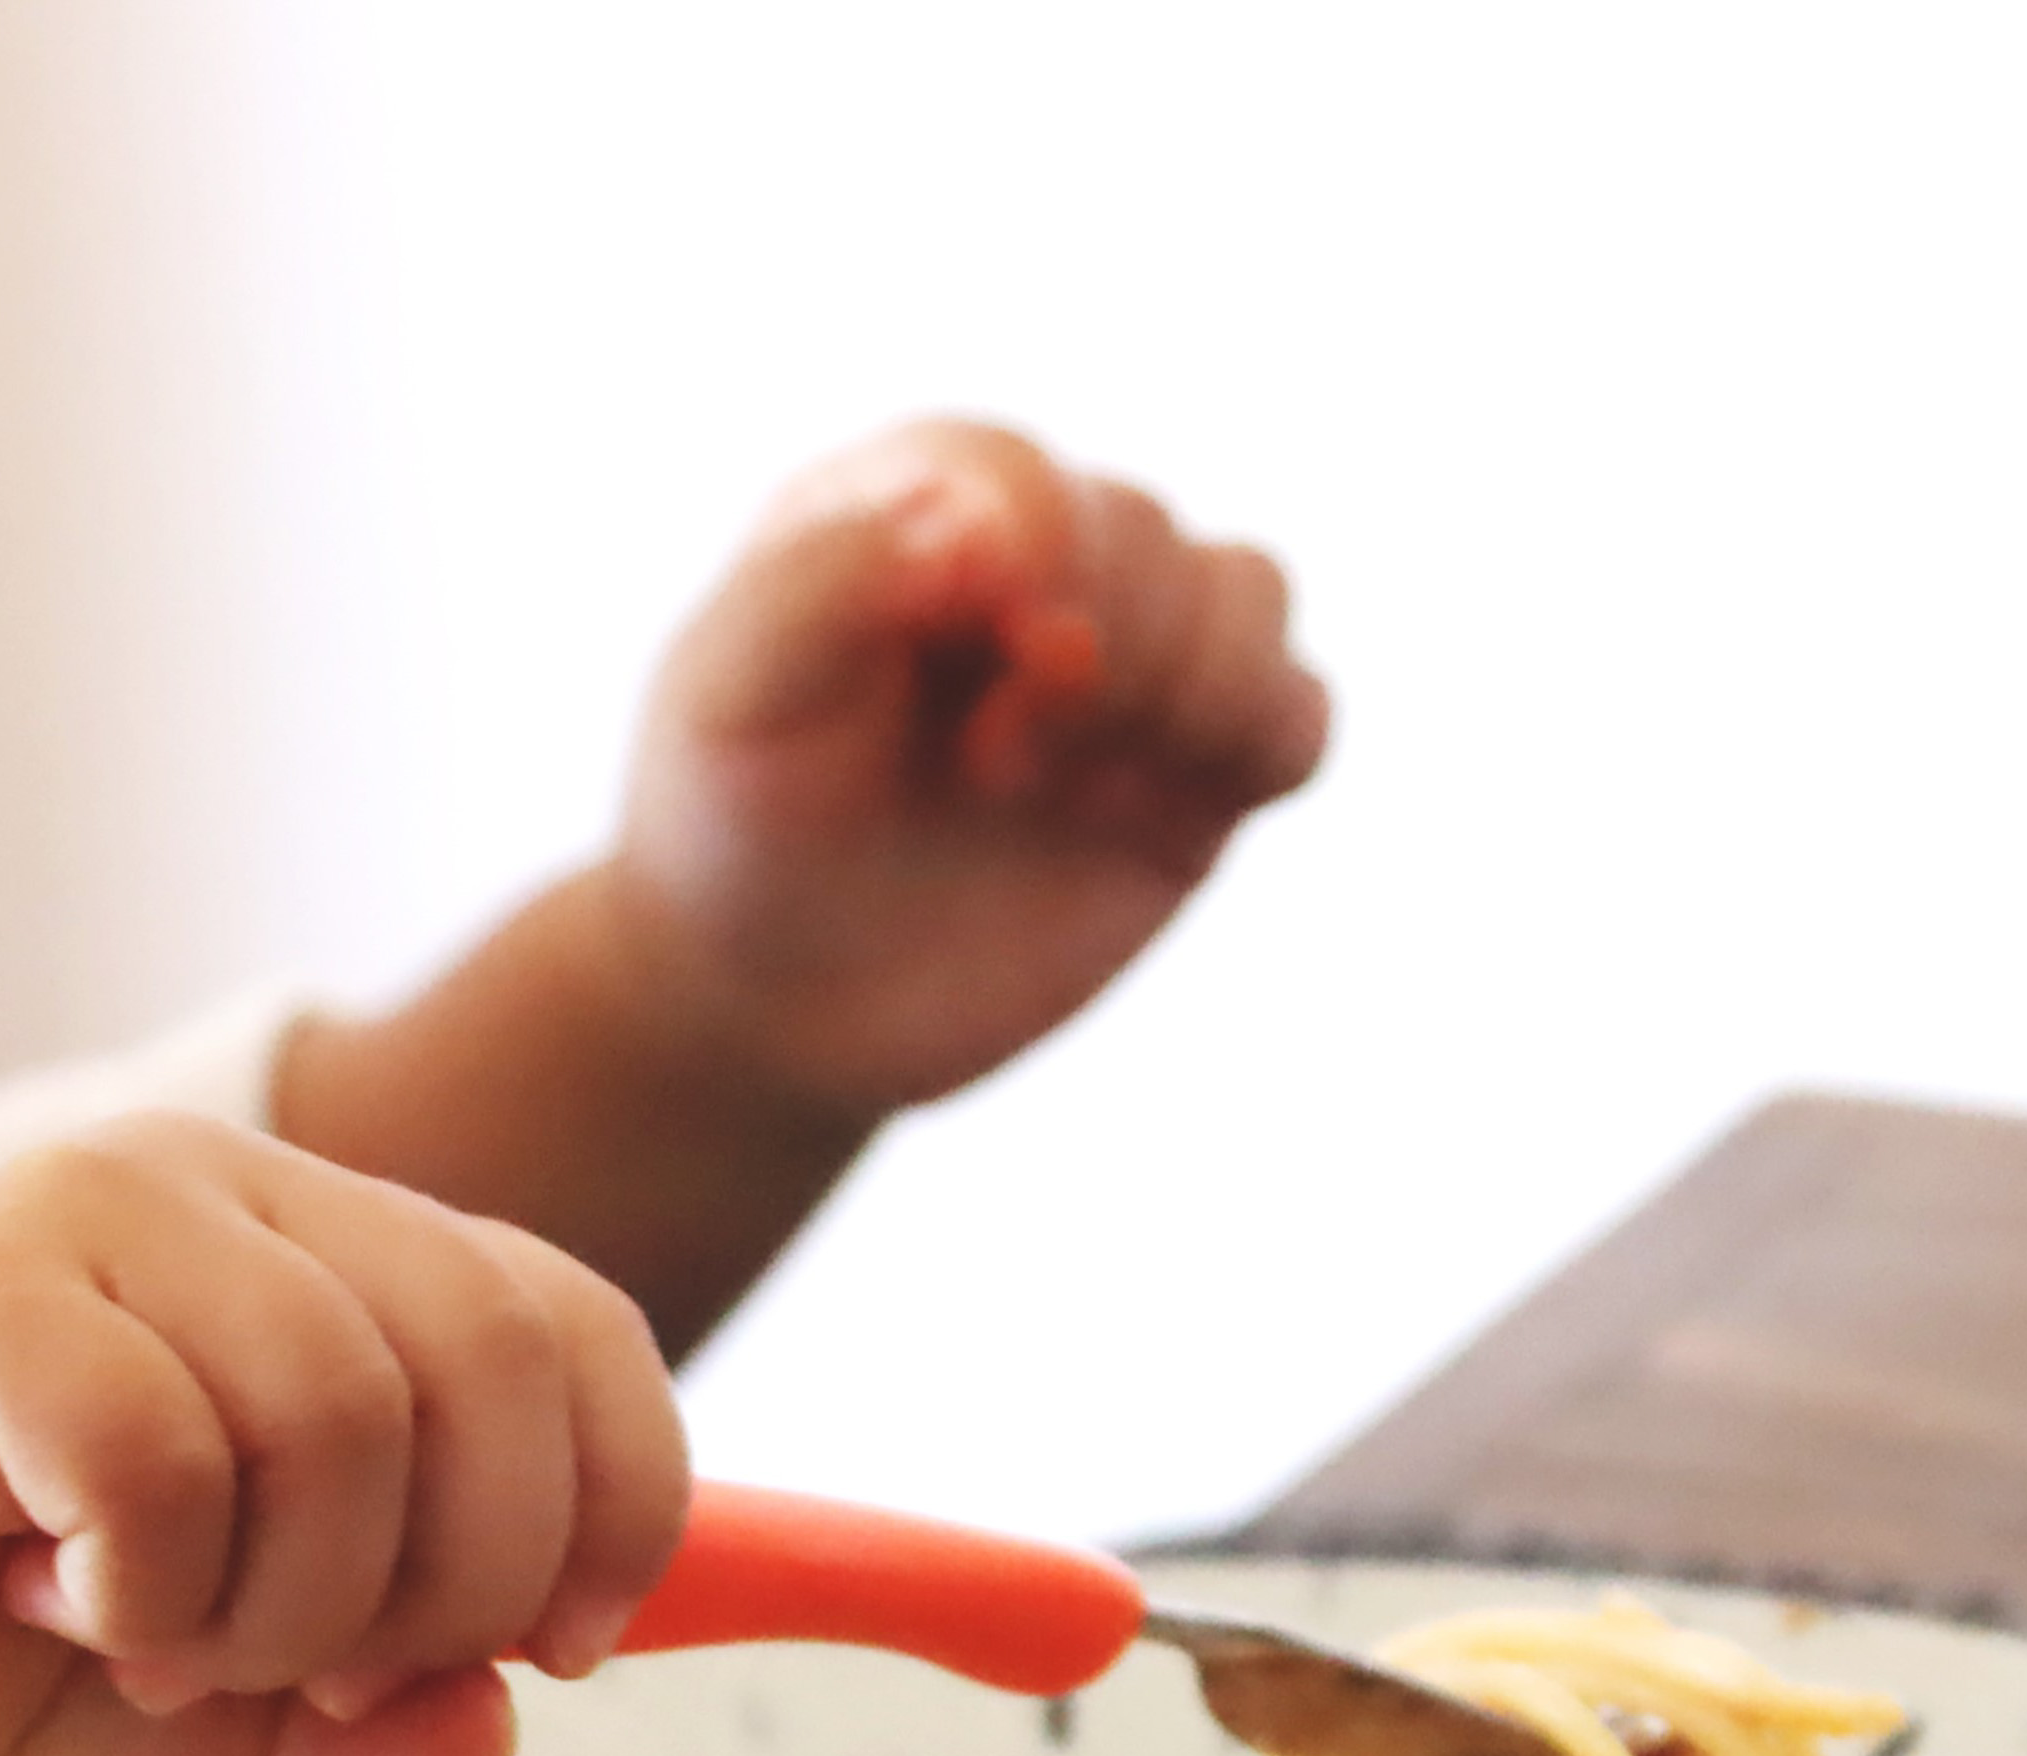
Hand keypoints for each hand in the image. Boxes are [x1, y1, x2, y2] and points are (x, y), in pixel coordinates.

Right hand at [0, 1115, 687, 1755]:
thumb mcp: (279, 1734)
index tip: (555, 1648)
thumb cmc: (35, 1656)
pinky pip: (165, 1461)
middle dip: (453, 1587)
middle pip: (493, 1368)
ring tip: (160, 1641)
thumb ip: (415, 1744)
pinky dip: (146, 1597)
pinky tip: (52, 1602)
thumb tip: (495, 1723)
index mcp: (347, 1252)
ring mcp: (101, 1215)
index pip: (577, 1329)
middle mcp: (239, 1194)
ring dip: (280, 1612)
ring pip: (339, 1419)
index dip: (619, 1507)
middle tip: (316, 1673)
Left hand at [606, 418, 1332, 1124]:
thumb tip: (978, 526)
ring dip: (1189, 688)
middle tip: (990, 769)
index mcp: (920, 506)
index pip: (1025, 482)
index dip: (1034, 565)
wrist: (774, 1001)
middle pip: (1149, 536)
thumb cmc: (732, 828)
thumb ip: (822, 584)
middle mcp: (1040, 569)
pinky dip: (1263, 748)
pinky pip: (1297, 722)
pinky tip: (1150, 818)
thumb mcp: (728, 698)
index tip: (989, 659)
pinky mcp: (1190, 787)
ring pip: (1251, 594)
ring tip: (1076, 787)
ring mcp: (1126, 676)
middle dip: (1094, 654)